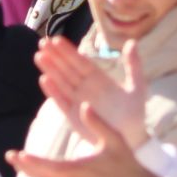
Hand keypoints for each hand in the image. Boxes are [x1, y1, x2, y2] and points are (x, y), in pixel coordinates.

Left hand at [7, 104, 153, 176]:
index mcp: (85, 170)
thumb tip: (84, 105)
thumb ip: (98, 123)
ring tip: (20, 164)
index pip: (54, 168)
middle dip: (26, 168)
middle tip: (10, 155)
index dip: (35, 163)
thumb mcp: (116, 138)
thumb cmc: (126, 160)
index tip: (19, 155)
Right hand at [34, 36, 148, 147]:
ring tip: (39, 56)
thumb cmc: (134, 112)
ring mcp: (78, 100)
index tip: (56, 39)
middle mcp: (85, 87)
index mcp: (98, 78)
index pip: (80, 61)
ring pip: (61, 82)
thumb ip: (134, 65)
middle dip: (55, 56)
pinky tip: (44, 79)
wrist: (130, 138)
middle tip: (41, 43)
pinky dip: (53, 92)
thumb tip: (132, 41)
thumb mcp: (137, 87)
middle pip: (67, 69)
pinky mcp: (73, 116)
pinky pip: (62, 101)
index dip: (68, 51)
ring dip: (50, 70)